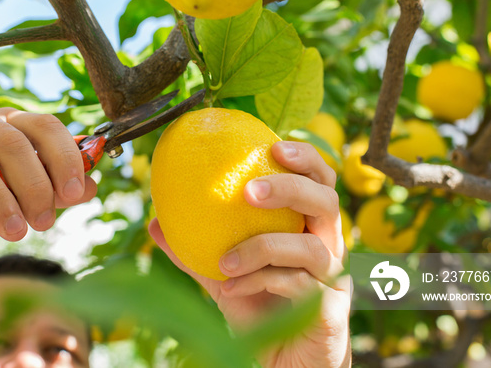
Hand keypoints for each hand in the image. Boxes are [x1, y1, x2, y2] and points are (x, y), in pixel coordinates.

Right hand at [0, 107, 97, 241]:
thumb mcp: (15, 179)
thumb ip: (52, 184)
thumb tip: (91, 189)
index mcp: (10, 121)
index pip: (45, 126)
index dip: (64, 158)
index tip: (74, 193)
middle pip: (13, 144)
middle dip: (34, 186)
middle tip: (44, 222)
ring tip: (15, 231)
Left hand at [149, 141, 350, 367]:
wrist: (286, 363)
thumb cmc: (261, 311)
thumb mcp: (224, 275)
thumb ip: (195, 249)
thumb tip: (157, 223)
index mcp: (309, 227)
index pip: (319, 181)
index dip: (305, 157)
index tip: (274, 143)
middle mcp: (328, 246)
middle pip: (326, 201)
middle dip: (291, 187)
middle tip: (250, 190)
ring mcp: (334, 278)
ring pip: (313, 246)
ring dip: (264, 246)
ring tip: (225, 259)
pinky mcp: (331, 309)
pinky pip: (299, 285)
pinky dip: (261, 281)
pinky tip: (230, 288)